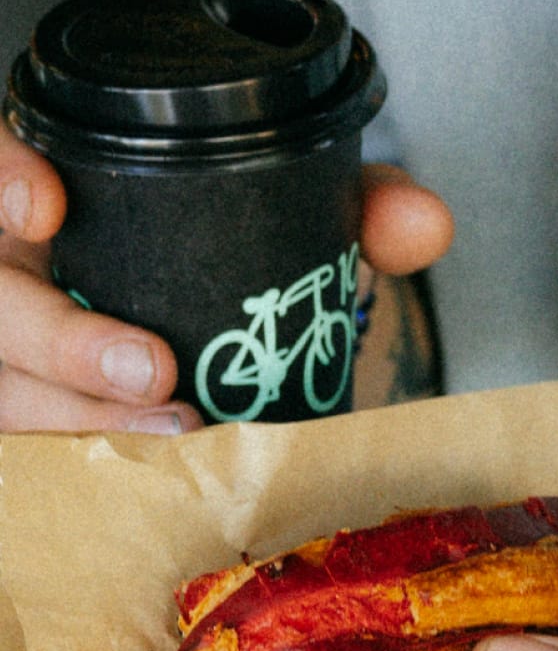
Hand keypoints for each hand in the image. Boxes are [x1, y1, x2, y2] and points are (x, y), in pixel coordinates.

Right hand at [0, 134, 453, 433]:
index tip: (45, 207)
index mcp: (58, 187)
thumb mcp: (288, 212)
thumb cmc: (216, 249)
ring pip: (5, 382)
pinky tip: (143, 471)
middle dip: (59, 339)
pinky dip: (80, 449)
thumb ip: (353, 202)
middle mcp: (18, 262)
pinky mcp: (26, 400)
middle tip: (152, 370)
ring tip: (170, 429)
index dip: (3, 179)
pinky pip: (26, 436)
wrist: (196, 314)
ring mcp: (12, 340)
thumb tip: (423, 225)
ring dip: (74, 411)